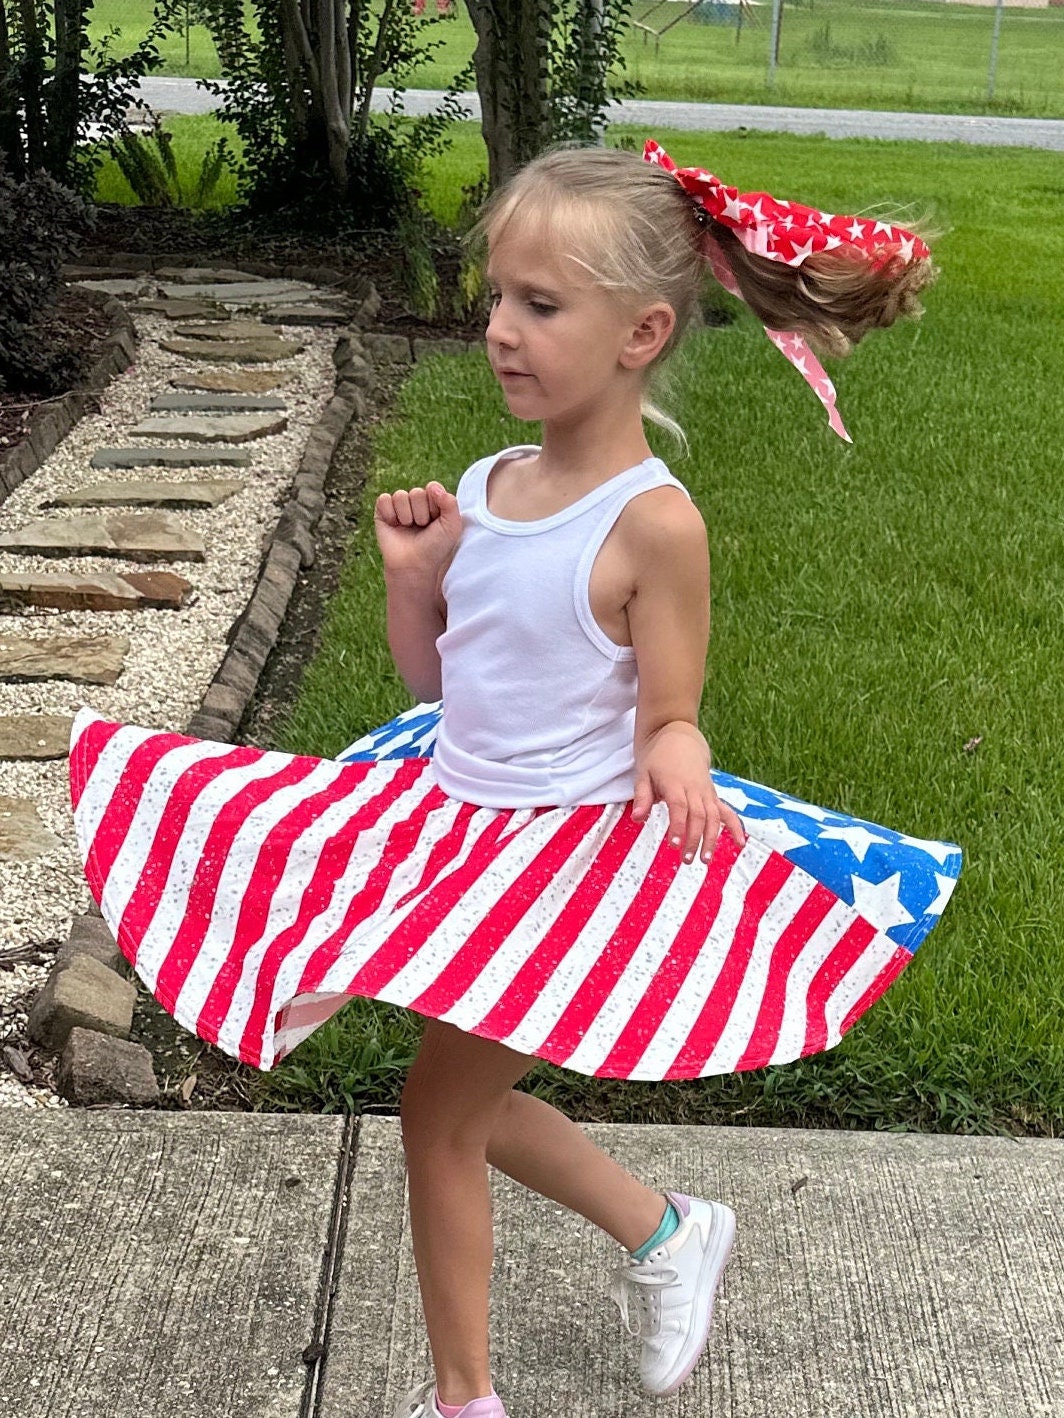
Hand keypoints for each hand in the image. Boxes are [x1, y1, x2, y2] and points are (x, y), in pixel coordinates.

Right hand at [374, 482, 461, 578]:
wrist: (414, 565)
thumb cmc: (435, 547)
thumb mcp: (452, 526)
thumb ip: (450, 502)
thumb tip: (431, 486)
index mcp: (433, 502)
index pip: (432, 488)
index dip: (435, 505)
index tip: (436, 521)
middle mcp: (416, 502)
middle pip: (416, 492)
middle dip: (421, 513)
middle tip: (421, 528)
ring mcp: (399, 506)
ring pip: (400, 495)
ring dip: (406, 516)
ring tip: (408, 528)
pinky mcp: (382, 511)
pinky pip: (384, 499)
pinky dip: (390, 514)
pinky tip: (394, 526)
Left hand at [631, 723, 746, 863]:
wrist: (678, 735)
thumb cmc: (657, 757)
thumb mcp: (643, 773)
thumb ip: (642, 796)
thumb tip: (637, 818)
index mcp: (674, 782)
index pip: (679, 806)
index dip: (678, 826)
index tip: (674, 844)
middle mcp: (694, 788)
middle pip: (698, 815)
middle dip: (694, 839)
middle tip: (686, 859)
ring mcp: (706, 791)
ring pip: (713, 816)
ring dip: (711, 839)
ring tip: (705, 859)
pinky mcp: (712, 794)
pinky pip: (726, 811)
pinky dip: (735, 826)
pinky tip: (740, 843)